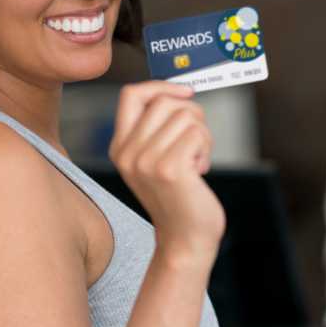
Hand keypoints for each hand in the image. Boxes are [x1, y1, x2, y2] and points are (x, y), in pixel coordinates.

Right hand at [109, 81, 224, 259]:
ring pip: (185, 115)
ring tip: (196, 160)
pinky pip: (197, 133)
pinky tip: (200, 170)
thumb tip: (180, 91)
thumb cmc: (179, 197)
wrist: (185, 240)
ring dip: (202, 134)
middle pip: (164, 101)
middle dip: (191, 113)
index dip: (161, 86)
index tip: (186, 94)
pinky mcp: (169, 169)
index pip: (131, 94)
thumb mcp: (155, 160)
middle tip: (197, 140)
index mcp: (119, 147)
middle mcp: (127, 152)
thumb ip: (156, 129)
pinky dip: (206, 147)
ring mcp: (146, 161)